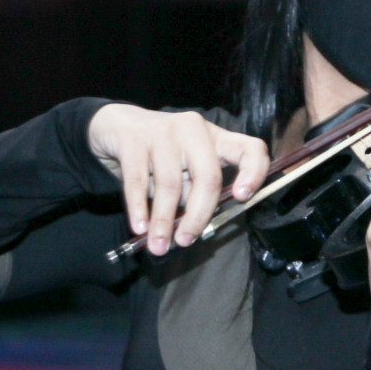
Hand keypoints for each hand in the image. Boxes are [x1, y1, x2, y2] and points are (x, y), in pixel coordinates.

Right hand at [88, 105, 269, 254]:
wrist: (116, 124)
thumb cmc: (159, 154)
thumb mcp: (184, 169)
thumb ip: (195, 192)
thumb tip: (196, 230)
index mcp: (215, 138)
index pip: (249, 148)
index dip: (254, 172)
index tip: (243, 197)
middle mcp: (194, 130)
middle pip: (208, 176)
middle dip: (198, 216)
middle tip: (185, 242)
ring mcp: (164, 130)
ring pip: (170, 183)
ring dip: (163, 220)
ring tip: (158, 245)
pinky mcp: (134, 138)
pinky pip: (137, 180)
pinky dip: (139, 208)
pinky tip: (140, 227)